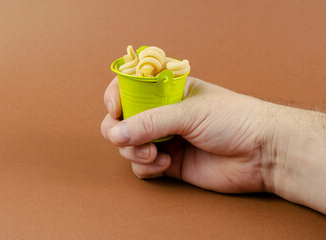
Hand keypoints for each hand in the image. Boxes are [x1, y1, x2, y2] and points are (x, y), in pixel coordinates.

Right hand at [101, 76, 272, 192]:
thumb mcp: (189, 112)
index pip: (130, 87)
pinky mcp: (170, 162)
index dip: (116, 97)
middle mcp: (164, 114)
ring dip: (134, 151)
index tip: (116, 110)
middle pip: (123, 120)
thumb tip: (115, 132)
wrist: (262, 152)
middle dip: (120, 131)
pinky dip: (147, 167)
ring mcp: (166, 138)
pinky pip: (143, 166)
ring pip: (128, 145)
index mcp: (168, 91)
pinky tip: (166, 163)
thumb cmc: (234, 119)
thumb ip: (150, 122)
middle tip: (126, 138)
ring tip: (155, 153)